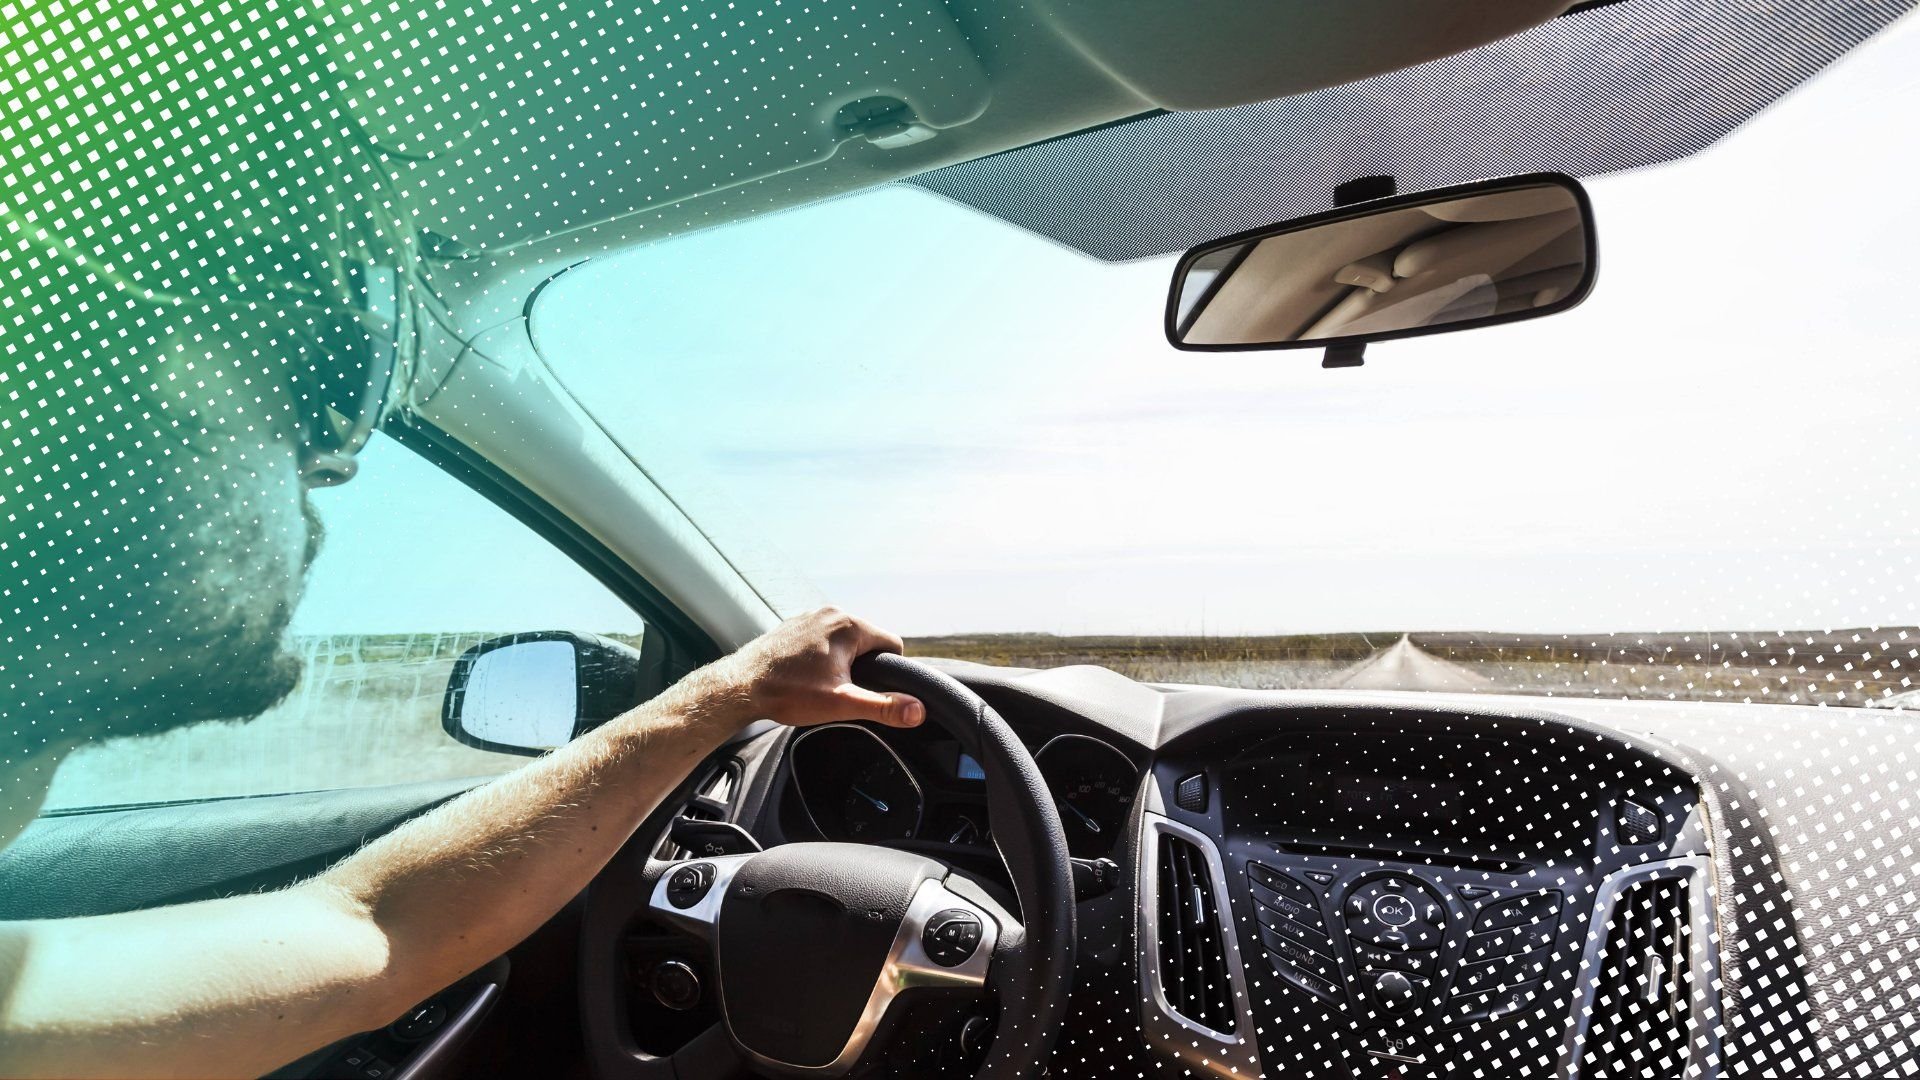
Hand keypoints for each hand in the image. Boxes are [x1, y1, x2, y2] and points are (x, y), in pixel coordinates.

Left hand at [723, 607, 924, 728]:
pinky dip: (822, 655)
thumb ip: (883, 706)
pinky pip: (823, 638)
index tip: (869, 690)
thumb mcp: (842, 703)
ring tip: (821, 684)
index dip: (889, 672)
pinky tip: (806, 675)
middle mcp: (832, 612)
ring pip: (845, 640)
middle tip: (841, 691)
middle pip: (868, 641)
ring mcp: (810, 615)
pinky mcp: (794, 624)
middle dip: (863, 667)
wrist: (739, 686)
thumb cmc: (788, 693)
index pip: (892, 644)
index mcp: (849, 625)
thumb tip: (918, 710)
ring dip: (842, 661)